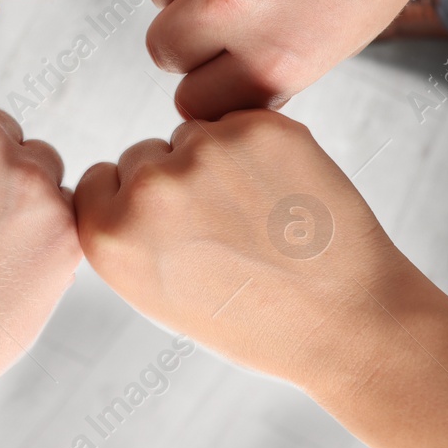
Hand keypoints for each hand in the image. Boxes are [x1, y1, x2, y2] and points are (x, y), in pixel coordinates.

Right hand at [74, 109, 447, 447]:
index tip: (174, 236)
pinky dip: (262, 150)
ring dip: (220, 162)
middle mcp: (148, 189)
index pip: (98, 182)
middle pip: (143, 154)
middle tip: (225, 234)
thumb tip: (123, 176)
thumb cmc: (255, 319)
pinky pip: (241, 122)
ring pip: (194, 135)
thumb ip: (127, 233)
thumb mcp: (158, 295)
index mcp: (109, 236)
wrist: (348, 325)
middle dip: (176, 181)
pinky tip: (285, 197)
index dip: (136, 206)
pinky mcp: (258, 127)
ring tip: (260, 221)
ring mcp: (204, 152)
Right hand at [144, 0, 447, 119]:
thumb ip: (273, 62)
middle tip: (231, 0)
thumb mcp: (346, 30)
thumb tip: (222, 77)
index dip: (210, 81)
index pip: (196, 102)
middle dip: (192, 32)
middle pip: (165, 49)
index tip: (224, 61)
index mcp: (277, 56)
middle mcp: (231, 7)